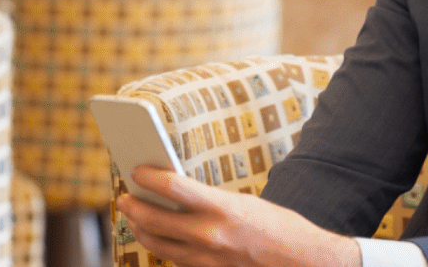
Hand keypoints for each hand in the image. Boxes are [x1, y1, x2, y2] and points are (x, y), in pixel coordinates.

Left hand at [117, 166, 360, 266]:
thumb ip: (210, 200)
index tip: (136, 169)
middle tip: (125, 196)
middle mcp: (209, 235)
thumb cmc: (279, 227)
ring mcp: (206, 259)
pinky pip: (174, 259)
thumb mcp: (244, 203)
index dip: (148, 176)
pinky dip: (161, 246)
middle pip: (154, 219)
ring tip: (134, 217)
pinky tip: (157, 237)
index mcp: (222, 208)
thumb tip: (176, 191)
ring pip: (157, 243)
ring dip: (140, 228)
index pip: (172, 186)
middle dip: (133, 206)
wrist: (303, 262)